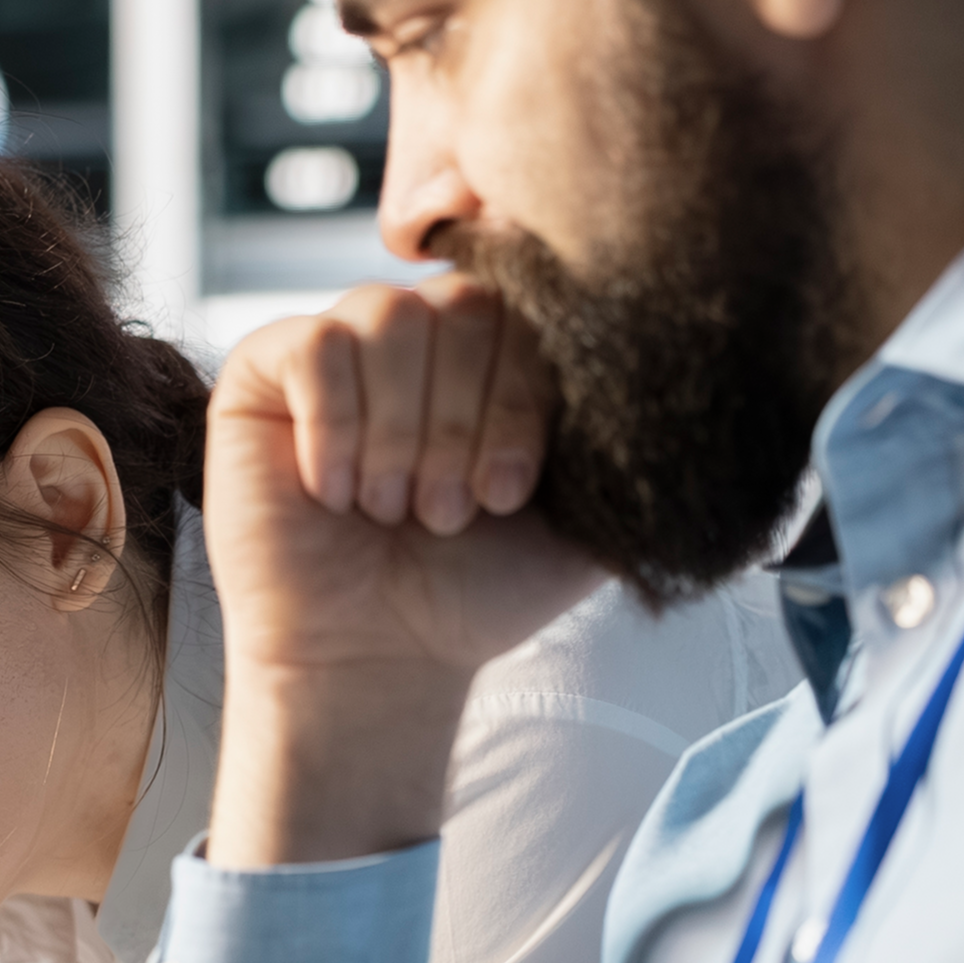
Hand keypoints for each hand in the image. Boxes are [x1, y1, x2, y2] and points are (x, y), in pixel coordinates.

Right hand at [205, 276, 606, 864]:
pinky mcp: (267, 369)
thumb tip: (697, 375)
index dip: (524, 401)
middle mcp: (423, 335)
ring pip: (390, 317)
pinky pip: (316, 343)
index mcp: (498, 352)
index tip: (509, 495)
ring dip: (401, 434)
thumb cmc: (474, 591)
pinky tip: (332, 490)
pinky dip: (336, 427)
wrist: (378, 658)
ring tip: (390, 508)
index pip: (531, 310)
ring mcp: (341, 345)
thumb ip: (635, 443)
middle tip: (446, 512)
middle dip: (463, 422)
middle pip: (462, 303)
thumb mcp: (588, 516)